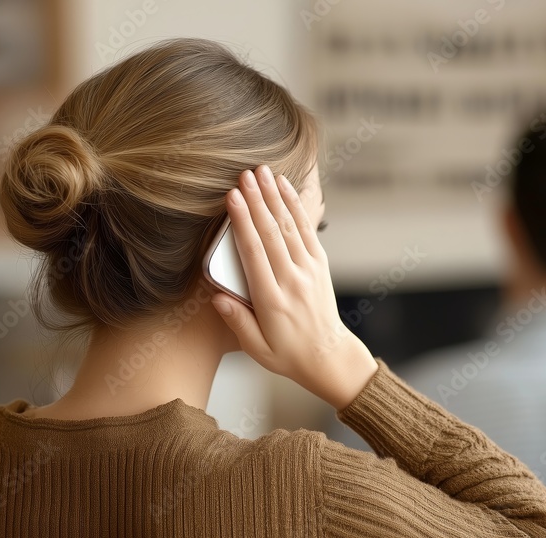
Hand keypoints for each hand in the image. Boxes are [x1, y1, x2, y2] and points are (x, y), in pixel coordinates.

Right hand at [209, 165, 377, 410]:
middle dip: (257, 200)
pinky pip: (306, 229)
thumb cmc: (287, 353)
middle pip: (272, 233)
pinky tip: (284, 188)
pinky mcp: (319, 264)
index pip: (254, 254)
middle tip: (243, 175)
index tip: (232, 199)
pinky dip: (295, 206)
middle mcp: (292, 281)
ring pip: (289, 226)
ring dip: (275, 197)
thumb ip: (237, 321)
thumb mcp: (256, 349)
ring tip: (262, 173)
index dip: (242, 223)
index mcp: (272, 300)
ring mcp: (309, 270)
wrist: (328, 356)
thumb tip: (217, 298)